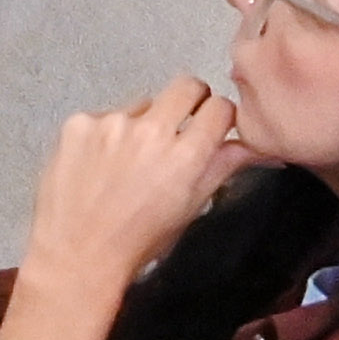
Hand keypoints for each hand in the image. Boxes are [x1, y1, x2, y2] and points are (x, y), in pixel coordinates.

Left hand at [0, 82, 243, 339]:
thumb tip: (262, 147)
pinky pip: (104, 116)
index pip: (220, 107)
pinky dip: (106, 134)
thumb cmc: (140, 239)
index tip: (212, 127)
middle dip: (190, 101)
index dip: (219, 116)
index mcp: (186, 154)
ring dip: (143, 123)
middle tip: (179, 128)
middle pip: (186, 85)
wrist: (77, 254)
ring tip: (129, 161)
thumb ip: (224, 166)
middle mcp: (150, 131)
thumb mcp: (191, 205)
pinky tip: (99, 163)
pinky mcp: (77, 123)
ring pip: (142, 104)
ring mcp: (110, 123)